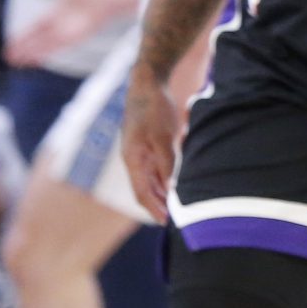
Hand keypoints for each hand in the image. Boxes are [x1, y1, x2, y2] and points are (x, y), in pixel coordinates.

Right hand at [7, 0, 130, 67]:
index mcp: (56, 15)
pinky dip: (45, 52)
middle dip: (24, 49)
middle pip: (38, 40)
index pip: (36, 28)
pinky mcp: (76, 37)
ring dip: (31, 54)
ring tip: (17, 62)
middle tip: (8, 57)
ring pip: (45, 46)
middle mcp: (60, 26)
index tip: (10, 43)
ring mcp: (68, 32)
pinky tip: (35, 59)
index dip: (24, 36)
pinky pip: (57, 46)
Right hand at [121, 67, 182, 222]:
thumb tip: (170, 186)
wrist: (146, 85)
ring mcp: (138, 152)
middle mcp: (132, 159)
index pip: (141, 192)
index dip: (153, 208)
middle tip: (173, 220)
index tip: (165, 222)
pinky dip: (162, 180)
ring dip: (160, 194)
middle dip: (157, 205)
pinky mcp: (145, 145)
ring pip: (148, 180)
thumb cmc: (154, 109)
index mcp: (133, 159)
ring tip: (174, 208)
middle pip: (144, 190)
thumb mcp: (163, 136)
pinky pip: (152, 169)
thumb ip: (166, 161)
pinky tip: (172, 184)